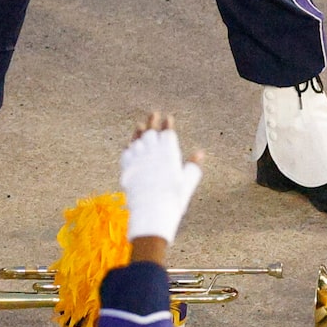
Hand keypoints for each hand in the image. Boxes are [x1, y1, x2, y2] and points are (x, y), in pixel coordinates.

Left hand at [118, 116, 203, 247]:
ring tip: (140, 125)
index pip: (167, 133)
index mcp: (168, 153)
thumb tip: (200, 153)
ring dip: (139, 132)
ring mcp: (137, 159)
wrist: (152, 213)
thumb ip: (192, 166)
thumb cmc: (174, 199)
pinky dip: (129, 147)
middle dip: (152, 121)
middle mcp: (152, 153)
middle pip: (150, 132)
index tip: (168, 117)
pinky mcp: (127, 169)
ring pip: (136, 140)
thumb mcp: (187, 182)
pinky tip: (130, 145)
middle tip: (154, 113)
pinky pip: (127, 153)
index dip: (168, 124)